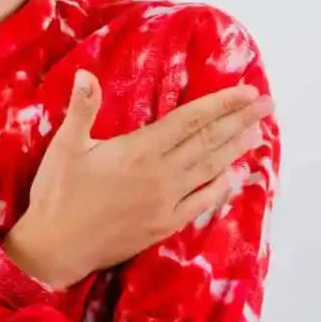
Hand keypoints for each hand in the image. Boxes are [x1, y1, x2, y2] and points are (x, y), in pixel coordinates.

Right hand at [6, 70, 273, 289]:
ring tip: (256, 134)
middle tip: (266, 106)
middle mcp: (160, 174)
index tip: (246, 92)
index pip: (188, 120)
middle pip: (208, 142)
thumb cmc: (57, 193)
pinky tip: (231, 177)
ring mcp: (166, 202)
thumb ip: (82, 109)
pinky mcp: (164, 225)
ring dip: (235, 150)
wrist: (56, 247)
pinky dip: (220, 187)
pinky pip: (201, 202)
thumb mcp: (64, 146)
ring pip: (210, 170)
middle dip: (239, 121)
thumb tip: (86, 74)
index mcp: (138, 150)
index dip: (220, 104)